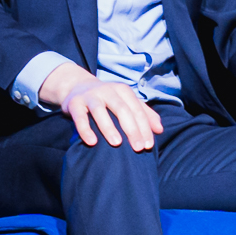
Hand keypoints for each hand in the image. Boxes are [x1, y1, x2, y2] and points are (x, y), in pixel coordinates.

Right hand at [43, 69, 163, 152]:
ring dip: (109, 127)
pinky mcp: (74, 103)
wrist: (78, 86)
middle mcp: (108, 91)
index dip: (144, 127)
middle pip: (122, 110)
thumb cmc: (108, 99)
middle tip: (138, 148)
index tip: (148, 145)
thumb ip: (144, 114)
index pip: (137, 110)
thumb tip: (160, 130)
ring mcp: (90, 96)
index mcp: (123, 91)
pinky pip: (80, 117)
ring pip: (100, 111)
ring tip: (117, 144)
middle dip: (132, 129)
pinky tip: (92, 142)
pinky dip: (85, 129)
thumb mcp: (127, 102)